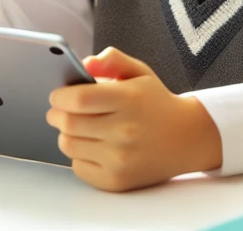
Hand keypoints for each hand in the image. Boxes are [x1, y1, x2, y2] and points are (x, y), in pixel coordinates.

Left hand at [46, 47, 221, 191]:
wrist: (186, 138)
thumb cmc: (156, 103)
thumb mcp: (140, 72)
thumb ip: (113, 60)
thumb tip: (85, 63)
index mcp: (130, 99)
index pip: (80, 99)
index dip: (61, 96)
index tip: (57, 95)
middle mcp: (125, 130)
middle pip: (69, 123)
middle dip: (56, 114)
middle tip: (57, 110)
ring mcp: (120, 158)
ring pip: (69, 145)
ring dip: (66, 134)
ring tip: (75, 126)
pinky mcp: (116, 180)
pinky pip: (78, 167)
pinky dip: (78, 155)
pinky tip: (90, 145)